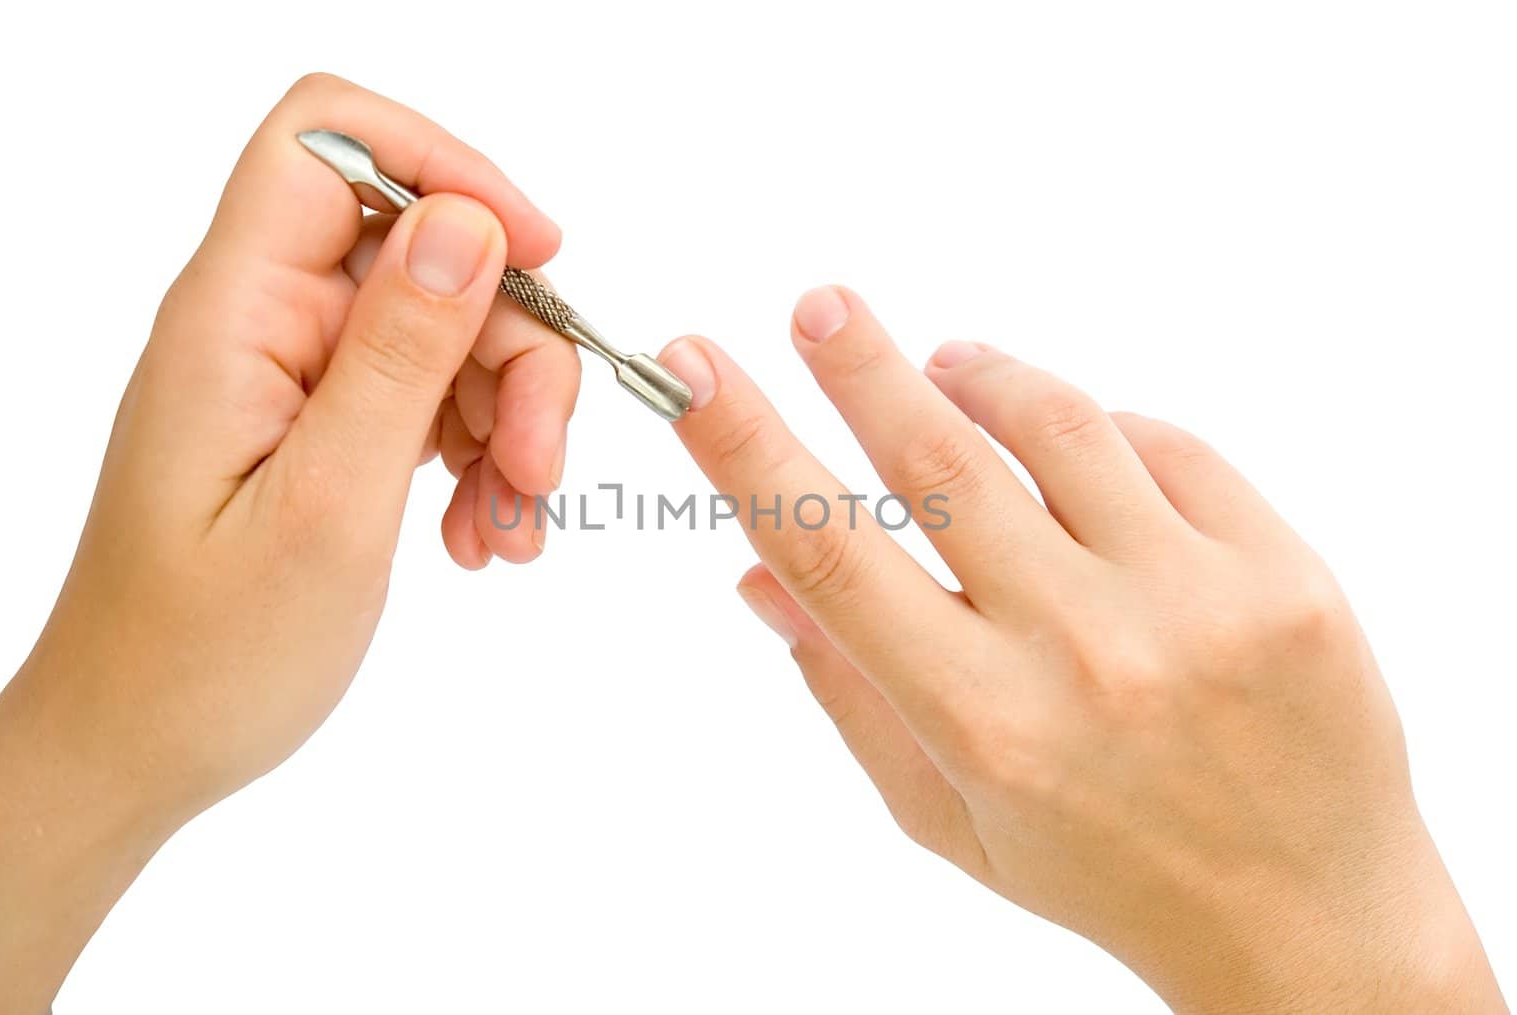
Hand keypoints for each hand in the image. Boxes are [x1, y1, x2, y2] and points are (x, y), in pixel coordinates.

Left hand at [0, 73, 575, 1012]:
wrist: (138, 744)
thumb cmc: (206, 651)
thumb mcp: (328, 503)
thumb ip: (400, 353)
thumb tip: (467, 222)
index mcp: (234, 315)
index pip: (328, 141)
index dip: (445, 167)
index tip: (539, 259)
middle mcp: (260, 322)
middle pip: (423, 253)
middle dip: (511, 349)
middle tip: (541, 466)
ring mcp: (292, 372)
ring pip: (445, 330)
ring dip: (507, 420)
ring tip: (510, 526)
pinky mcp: (320, 422)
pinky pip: (428, 396)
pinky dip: (477, 458)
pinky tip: (482, 535)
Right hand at [659, 287, 1505, 1011]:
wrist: (1303, 916)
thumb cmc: (1102, 869)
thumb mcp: (947, 816)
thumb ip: (850, 693)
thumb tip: (759, 573)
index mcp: (983, 722)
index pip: (830, 552)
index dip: (745, 446)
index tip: (693, 368)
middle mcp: (1085, 653)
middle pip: (940, 462)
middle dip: (860, 365)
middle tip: (820, 305)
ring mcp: (1196, 604)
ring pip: (1059, 429)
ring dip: (982, 379)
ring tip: (944, 364)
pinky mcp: (1284, 574)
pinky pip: (1168, 448)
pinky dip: (1101, 427)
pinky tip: (1071, 441)